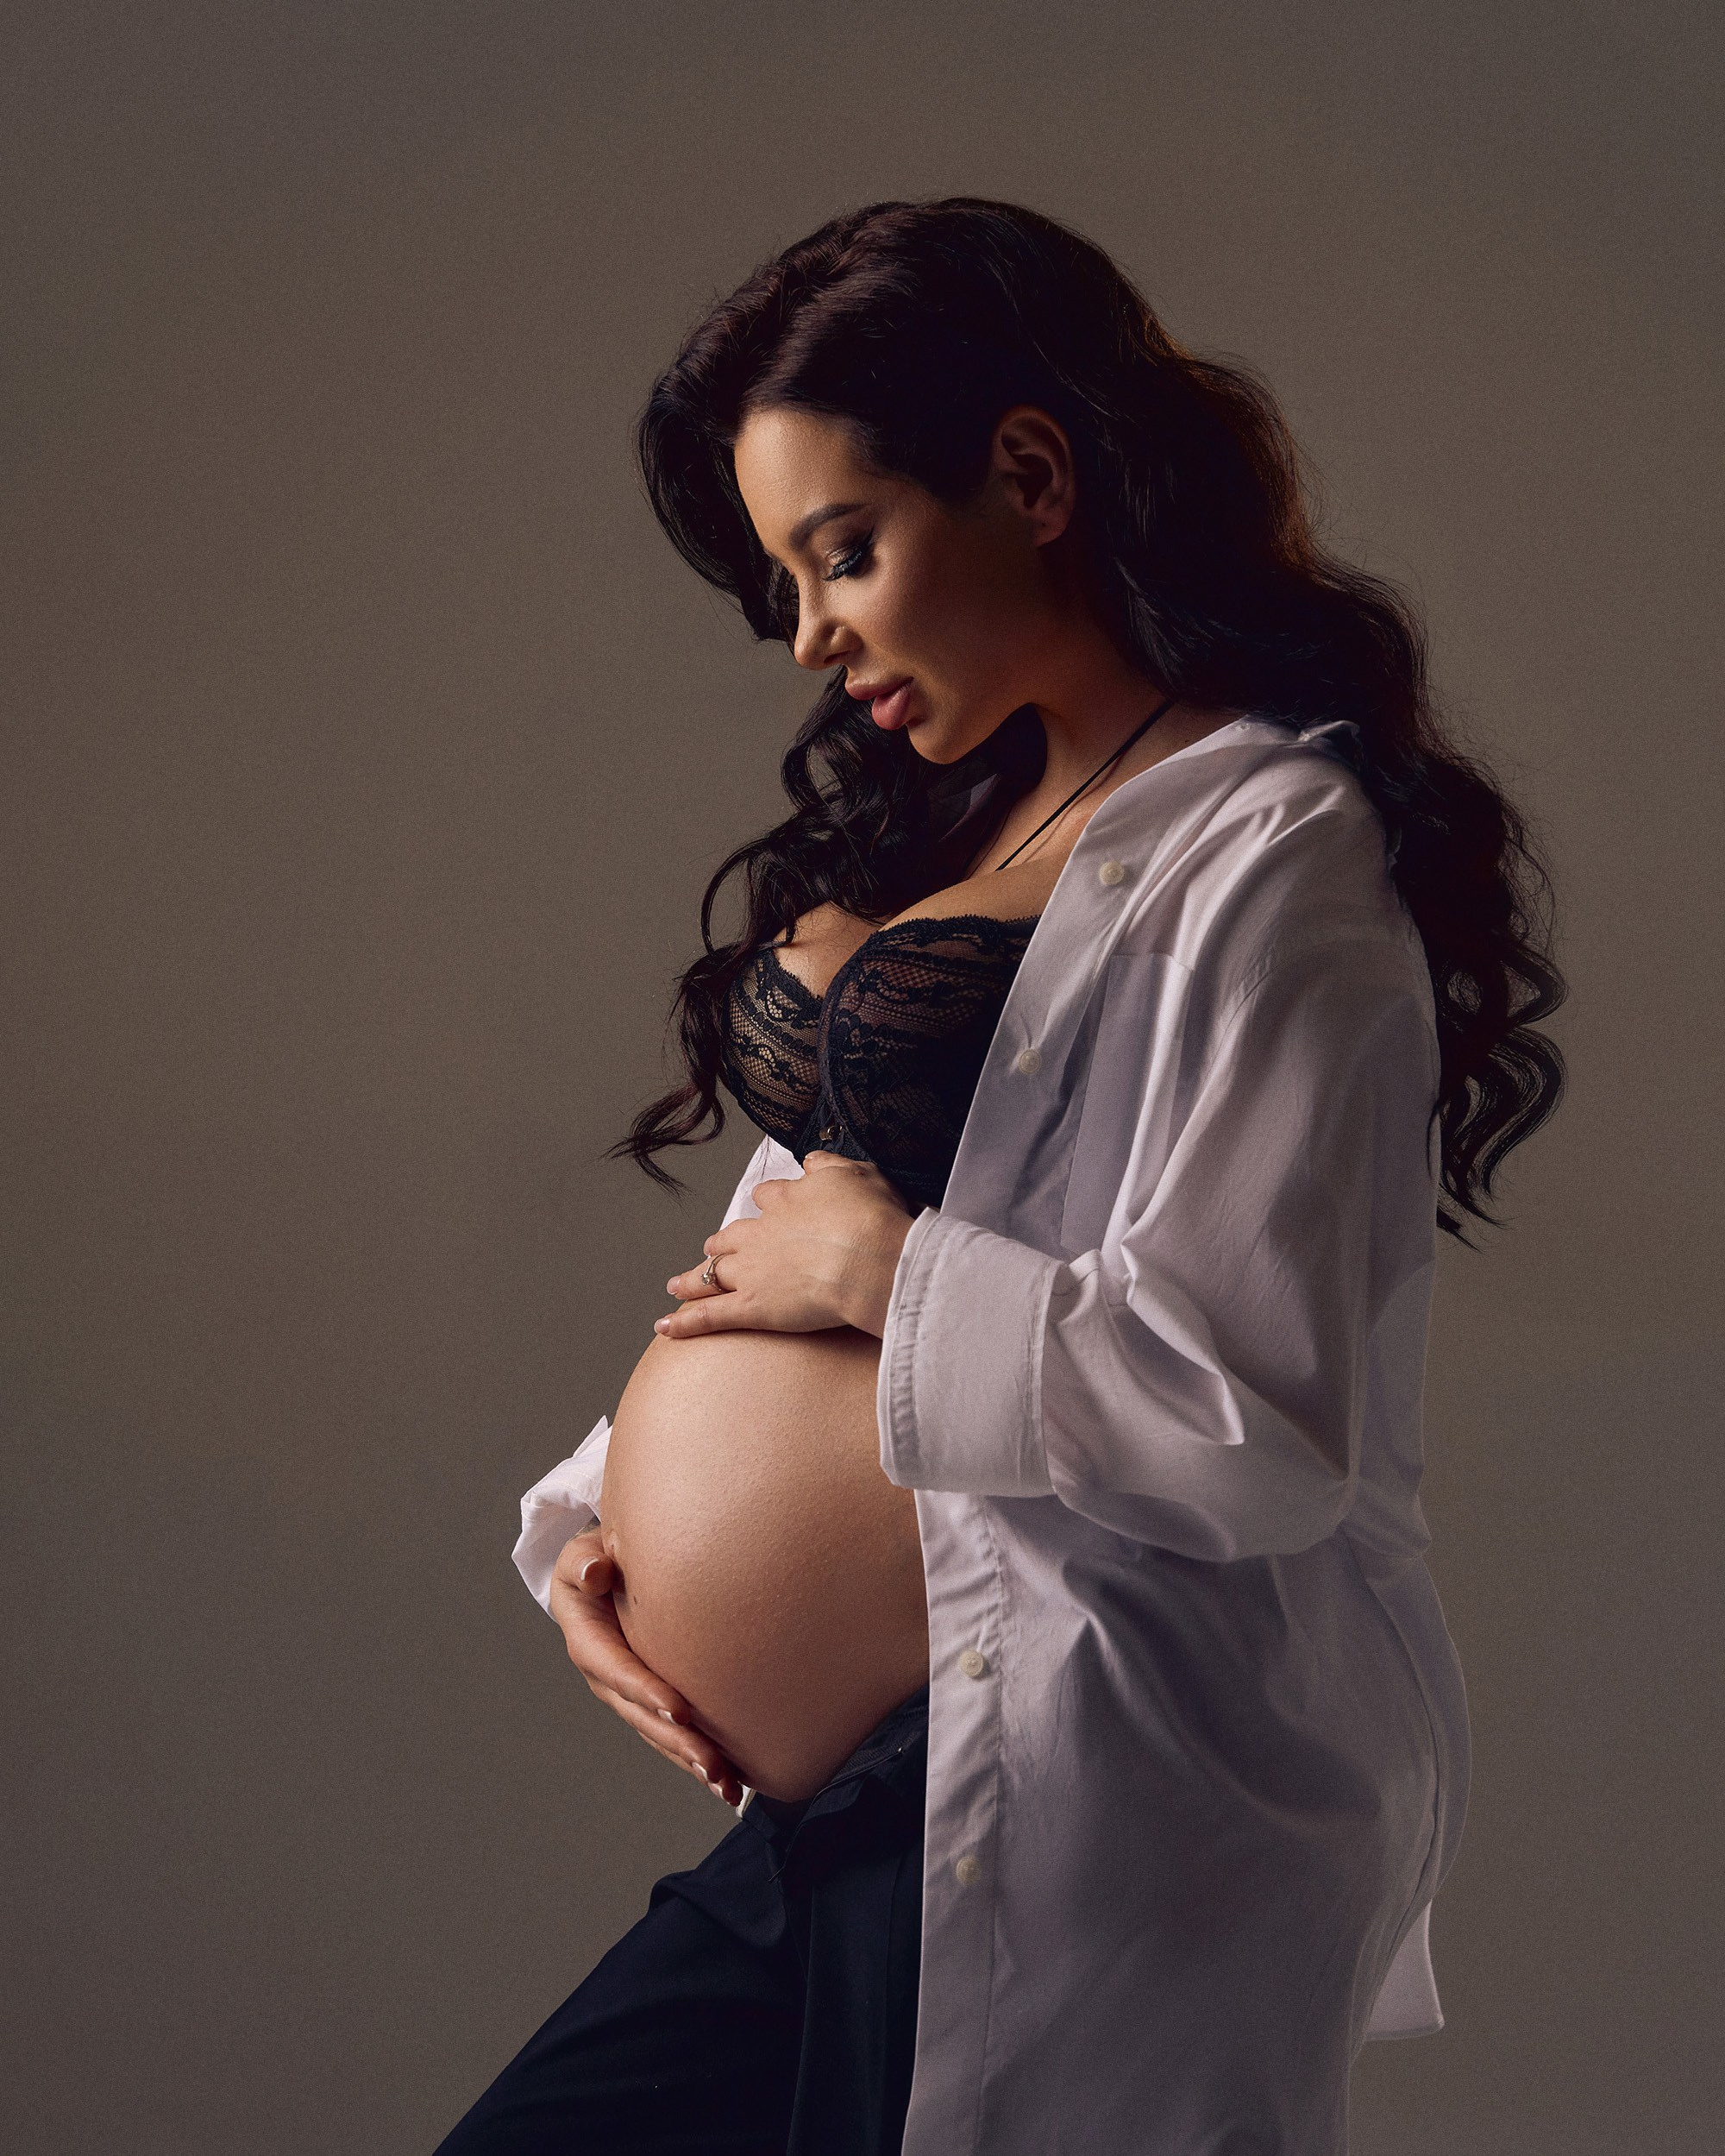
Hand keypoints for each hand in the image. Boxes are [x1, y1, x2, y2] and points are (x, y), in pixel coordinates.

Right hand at [548, 1530, 744, 1807]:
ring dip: (691, 1761)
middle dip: (677, 1743)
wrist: (601, 1574)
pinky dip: (696, 1756)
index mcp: (589, 1641)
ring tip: (727, 1785)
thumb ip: (587, 1564)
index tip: (680, 1711)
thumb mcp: (582, 1555)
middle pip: (642, 1716)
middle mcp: (607, 1677)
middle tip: (713, 1765)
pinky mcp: (650, 1700)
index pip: (617, 1669)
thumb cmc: (596, 1560)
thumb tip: (594, 1574)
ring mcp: (629, 1694)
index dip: (645, 1691)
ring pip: (659, 1734)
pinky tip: (730, 1779)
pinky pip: (672, 1732)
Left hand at [658, 1153, 915, 1340]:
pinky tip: (665, 1327)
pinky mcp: (752, 1307)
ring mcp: (752, 1271)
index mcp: (787, 1200)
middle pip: (731, 1236)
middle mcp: (761, 1232)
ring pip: (712, 1273)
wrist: (870, 1257)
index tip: (767, 1208)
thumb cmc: (873, 1217)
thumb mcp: (858, 1175)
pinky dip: (685, 1322)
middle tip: (713, 1248)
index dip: (765, 1205)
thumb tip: (811, 1160)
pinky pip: (711, 1315)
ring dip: (692, 1279)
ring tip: (677, 1285)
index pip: (767, 1198)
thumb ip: (830, 1167)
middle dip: (721, 1243)